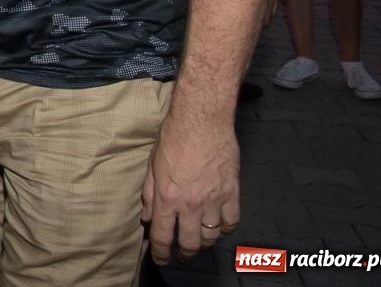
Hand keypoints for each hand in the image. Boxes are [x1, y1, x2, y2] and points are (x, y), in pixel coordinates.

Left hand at [141, 109, 239, 264]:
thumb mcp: (152, 166)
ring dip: (205, 242)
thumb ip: (150, 195)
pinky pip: (231, 221)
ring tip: (199, 241)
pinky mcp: (232, 193)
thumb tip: (148, 217)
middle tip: (182, 255)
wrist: (202, 121)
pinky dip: (225, 228)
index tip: (161, 259)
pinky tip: (219, 226)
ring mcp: (214, 200)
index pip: (163, 236)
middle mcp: (191, 205)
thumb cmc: (173, 138)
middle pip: (191, 243)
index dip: (161, 253)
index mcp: (168, 198)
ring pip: (212, 236)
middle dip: (185, 253)